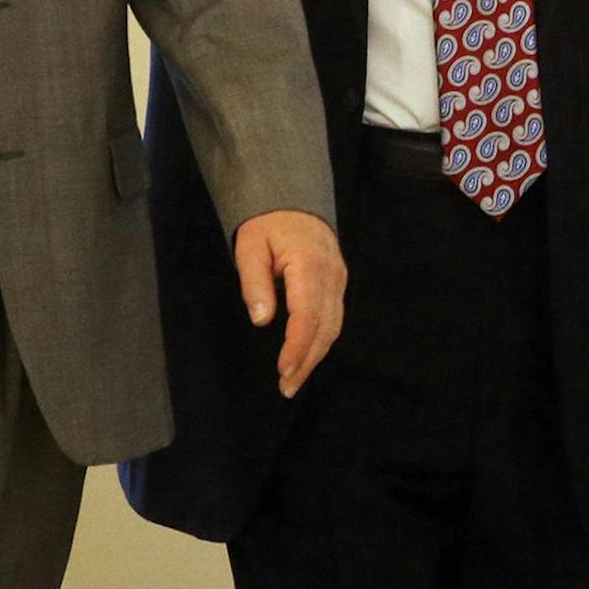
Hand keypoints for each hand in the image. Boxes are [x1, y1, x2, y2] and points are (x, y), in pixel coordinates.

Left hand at [232, 209, 345, 397]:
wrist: (293, 200)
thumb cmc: (267, 223)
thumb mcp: (250, 247)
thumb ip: (255, 283)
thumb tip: (261, 320)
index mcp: (309, 264)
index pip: (307, 315)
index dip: (297, 347)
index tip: (283, 370)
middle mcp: (331, 275)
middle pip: (325, 327)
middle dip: (307, 361)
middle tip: (287, 387)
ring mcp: (338, 279)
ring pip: (333, 326)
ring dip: (315, 356)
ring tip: (294, 380)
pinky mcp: (337, 283)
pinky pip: (334, 318)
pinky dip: (321, 341)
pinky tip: (306, 356)